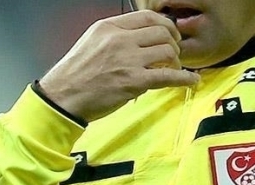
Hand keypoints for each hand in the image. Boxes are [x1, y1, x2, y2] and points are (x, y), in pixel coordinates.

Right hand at [39, 10, 199, 122]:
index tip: (170, 35)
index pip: (147, 17)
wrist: (63, 97)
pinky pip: (168, 76)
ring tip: (174, 69)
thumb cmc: (74, 76)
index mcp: (109, 27)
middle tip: (174, 55)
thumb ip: (115, 38)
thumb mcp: (91, 43)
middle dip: (173, 44)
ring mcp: (128, 60)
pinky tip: (191, 80)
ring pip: (168, 52)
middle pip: (162, 32)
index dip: (165, 25)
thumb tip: (138, 42)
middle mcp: (120, 40)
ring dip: (176, 61)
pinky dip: (184, 78)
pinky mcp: (134, 82)